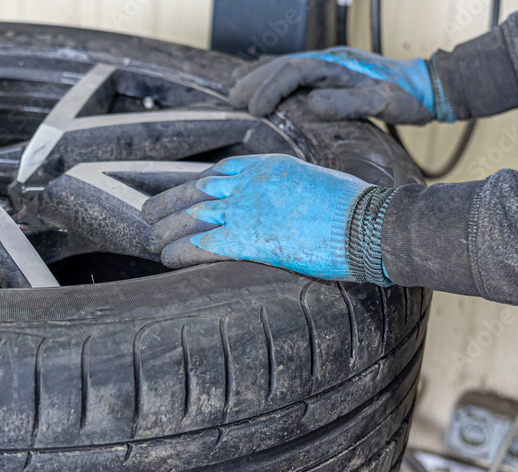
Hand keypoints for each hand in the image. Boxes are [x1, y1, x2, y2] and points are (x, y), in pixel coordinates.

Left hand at [143, 154, 386, 282]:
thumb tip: (287, 205)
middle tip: (150, 213)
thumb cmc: (356, 209)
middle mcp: (251, 183)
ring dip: (167, 228)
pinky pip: (201, 245)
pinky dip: (179, 251)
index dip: (197, 184)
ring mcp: (246, 209)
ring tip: (150, 238)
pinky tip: (166, 258)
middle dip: (171, 203)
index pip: (221, 170)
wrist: (368, 223)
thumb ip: (291, 191)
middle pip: (199, 190)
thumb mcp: (317, 184)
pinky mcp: (247, 239)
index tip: (185, 193)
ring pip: (193, 216)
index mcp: (269, 166)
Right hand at [229, 47, 448, 124]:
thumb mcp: (379, 102)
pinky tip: (265, 85)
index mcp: (336, 65)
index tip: (254, 109)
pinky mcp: (332, 74)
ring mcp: (329, 66)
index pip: (292, 72)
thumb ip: (346, 103)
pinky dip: (275, 78)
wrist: (426, 88)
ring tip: (237, 92)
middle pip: (282, 66)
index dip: (270, 89)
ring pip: (286, 67)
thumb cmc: (405, 97)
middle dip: (255, 81)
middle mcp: (329, 61)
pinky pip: (296, 73)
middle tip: (233, 99)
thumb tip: (311, 103)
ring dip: (260, 79)